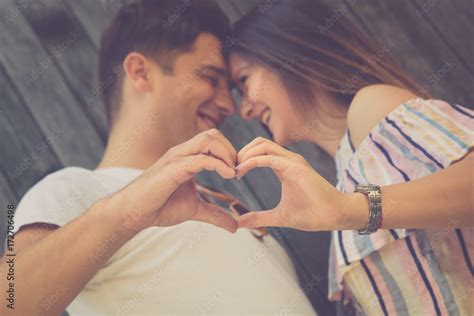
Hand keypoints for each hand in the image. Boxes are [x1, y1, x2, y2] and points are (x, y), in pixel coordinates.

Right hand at [113, 129, 237, 232]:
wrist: (134, 213)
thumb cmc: (159, 207)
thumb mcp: (195, 209)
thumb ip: (215, 214)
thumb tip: (235, 226)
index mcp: (186, 157)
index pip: (213, 141)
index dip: (230, 153)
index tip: (239, 172)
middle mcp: (182, 152)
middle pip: (213, 134)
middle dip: (231, 150)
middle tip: (239, 170)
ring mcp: (176, 158)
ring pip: (207, 140)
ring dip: (226, 153)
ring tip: (234, 172)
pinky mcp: (172, 169)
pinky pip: (200, 159)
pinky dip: (218, 164)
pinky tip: (228, 175)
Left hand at [235, 137, 354, 230]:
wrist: (334, 216)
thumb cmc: (312, 214)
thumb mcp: (279, 216)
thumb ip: (258, 217)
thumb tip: (238, 223)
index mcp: (284, 167)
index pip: (260, 151)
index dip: (243, 158)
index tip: (233, 174)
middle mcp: (288, 160)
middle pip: (259, 142)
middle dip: (241, 152)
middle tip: (231, 169)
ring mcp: (293, 161)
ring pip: (263, 145)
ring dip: (245, 154)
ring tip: (235, 170)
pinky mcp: (296, 168)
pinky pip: (270, 158)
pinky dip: (253, 161)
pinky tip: (242, 170)